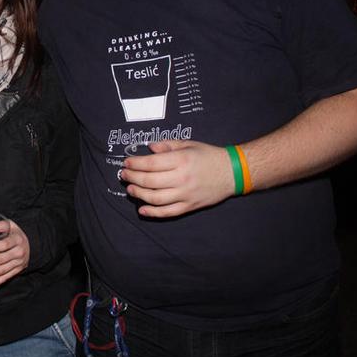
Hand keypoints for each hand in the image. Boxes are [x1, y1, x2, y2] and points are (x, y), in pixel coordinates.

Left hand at [0, 219, 29, 288]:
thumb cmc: (15, 233)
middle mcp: (19, 252)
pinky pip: (4, 278)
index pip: (4, 245)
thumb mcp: (8, 225)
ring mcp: (18, 263)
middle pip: (1, 259)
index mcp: (17, 239)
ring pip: (1, 270)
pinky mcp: (16, 271)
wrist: (31, 244)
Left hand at [120, 140, 234, 217]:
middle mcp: (182, 178)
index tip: (126, 162)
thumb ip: (167, 145)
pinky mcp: (190, 206)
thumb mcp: (188, 144)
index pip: (150, 163)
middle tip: (124, 175)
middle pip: (149, 181)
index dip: (135, 163)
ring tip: (130, 189)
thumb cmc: (208, 156)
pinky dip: (153, 212)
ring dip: (139, 194)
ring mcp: (186, 194)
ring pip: (155, 198)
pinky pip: (168, 212)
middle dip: (132, 178)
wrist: (232, 172)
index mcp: (181, 160)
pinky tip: (142, 209)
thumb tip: (149, 148)